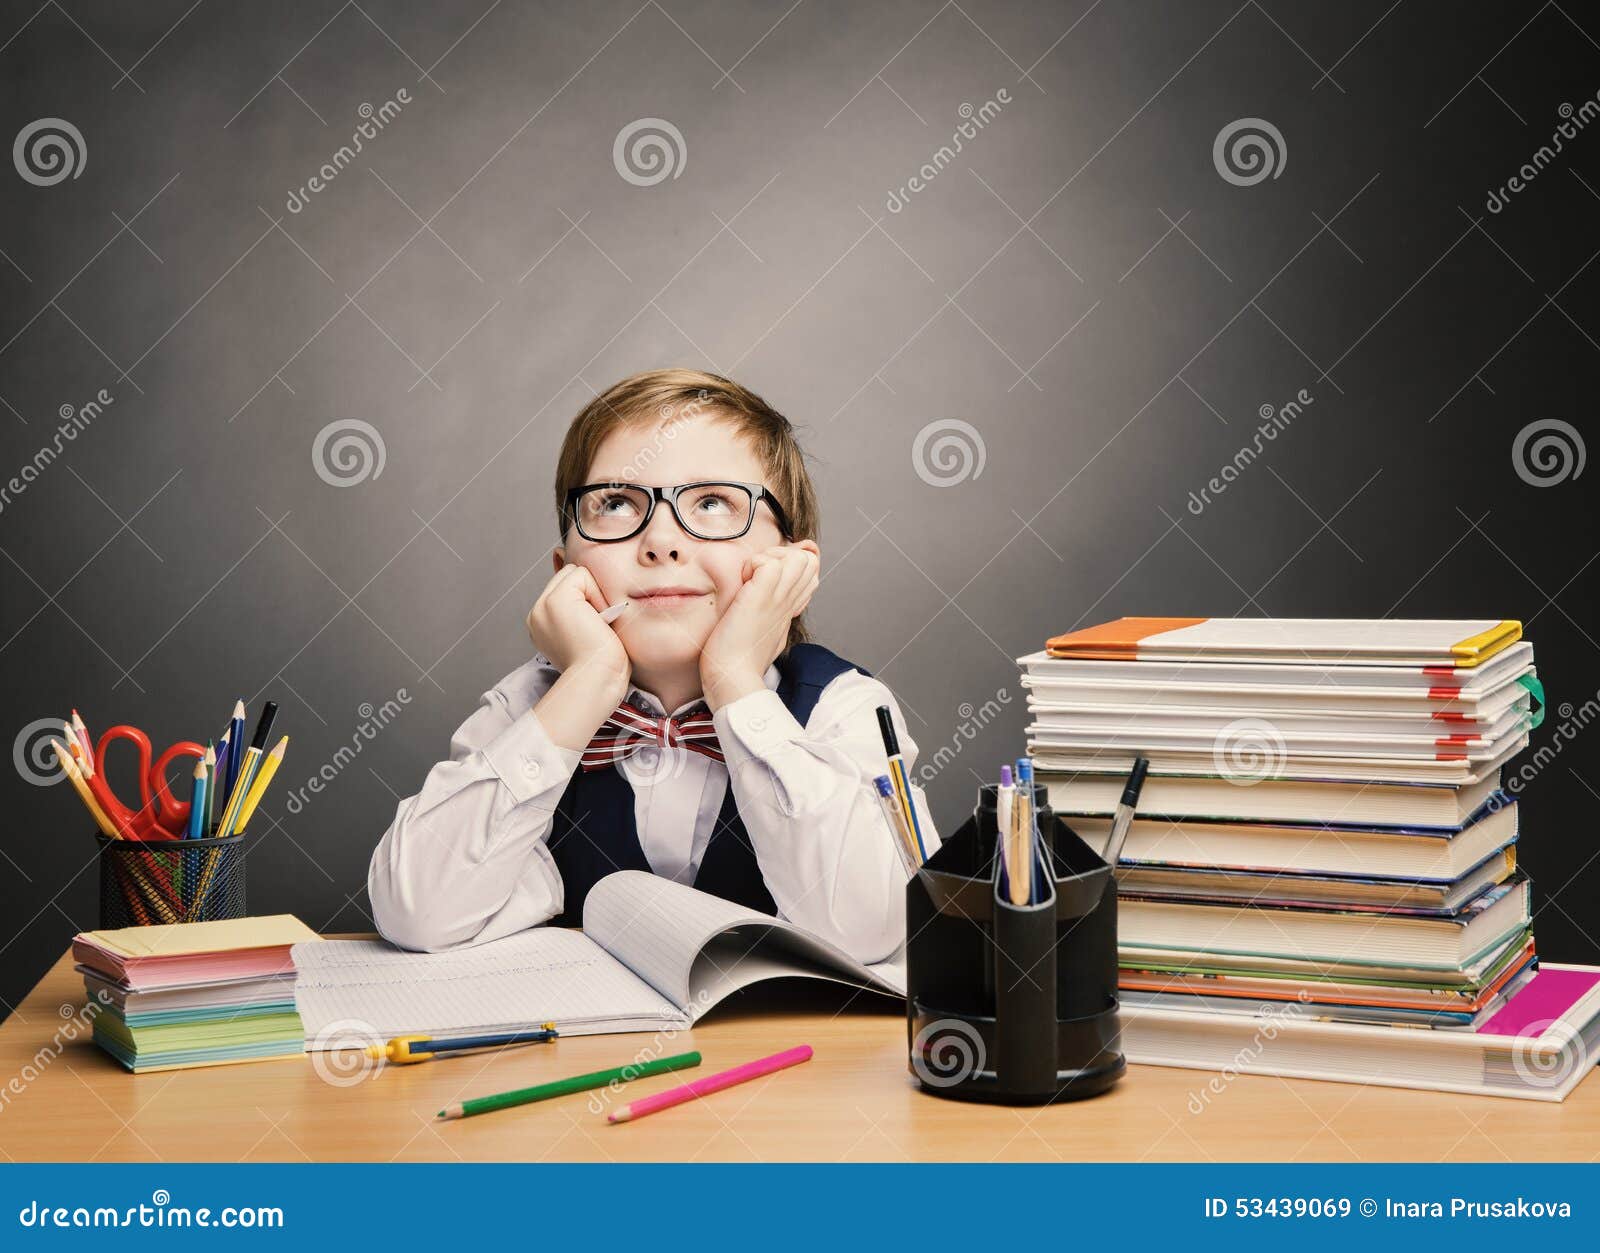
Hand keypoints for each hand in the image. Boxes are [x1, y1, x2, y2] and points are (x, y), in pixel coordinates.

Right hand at [526, 565, 629, 697]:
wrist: (597, 679)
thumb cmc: (602, 667)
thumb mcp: (588, 636)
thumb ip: (583, 615)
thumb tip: (597, 601)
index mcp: (543, 625)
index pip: (566, 589)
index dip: (587, 599)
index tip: (595, 628)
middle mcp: (537, 614)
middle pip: (568, 577)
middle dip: (589, 592)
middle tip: (598, 624)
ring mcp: (542, 606)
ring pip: (575, 573)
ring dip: (593, 593)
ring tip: (597, 622)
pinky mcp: (556, 599)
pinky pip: (582, 574)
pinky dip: (596, 592)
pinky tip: (598, 618)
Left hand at [700, 544, 819, 709]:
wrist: (734, 678)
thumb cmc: (742, 662)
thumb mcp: (766, 634)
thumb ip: (774, 615)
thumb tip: (782, 607)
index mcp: (790, 609)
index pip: (809, 571)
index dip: (790, 564)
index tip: (764, 579)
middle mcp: (790, 601)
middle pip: (809, 560)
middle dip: (783, 556)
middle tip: (756, 576)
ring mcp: (779, 598)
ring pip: (797, 556)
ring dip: (770, 558)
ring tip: (750, 580)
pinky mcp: (762, 595)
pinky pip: (768, 562)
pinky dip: (752, 565)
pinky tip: (742, 584)